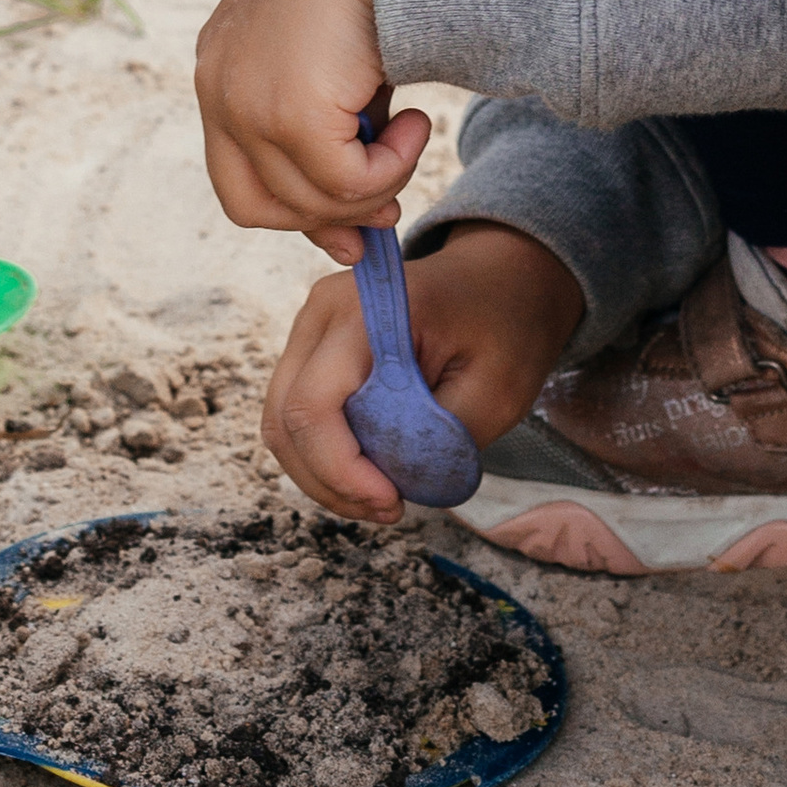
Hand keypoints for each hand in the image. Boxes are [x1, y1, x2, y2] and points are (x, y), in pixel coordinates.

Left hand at [195, 0, 428, 257]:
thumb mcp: (336, 65)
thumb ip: (333, 136)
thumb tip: (359, 232)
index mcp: (220, 66)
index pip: (236, 174)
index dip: (293, 212)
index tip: (351, 228)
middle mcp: (216, 85)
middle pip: (254, 204)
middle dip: (327, 218)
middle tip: (390, 209)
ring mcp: (244, 100)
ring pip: (307, 200)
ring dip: (374, 186)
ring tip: (415, 134)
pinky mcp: (287, 110)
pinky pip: (344, 183)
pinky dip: (391, 167)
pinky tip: (417, 120)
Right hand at [263, 221, 584, 520]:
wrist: (499, 279)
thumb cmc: (502, 328)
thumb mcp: (493, 392)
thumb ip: (434, 441)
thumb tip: (386, 483)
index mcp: (369, 310)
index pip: (315, 405)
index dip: (341, 471)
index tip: (393, 502)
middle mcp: (323, 310)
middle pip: (288, 421)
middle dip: (332, 482)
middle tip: (391, 508)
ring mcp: (311, 325)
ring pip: (284, 424)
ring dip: (324, 475)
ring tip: (383, 495)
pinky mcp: (312, 346)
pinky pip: (298, 415)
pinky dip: (324, 455)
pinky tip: (370, 471)